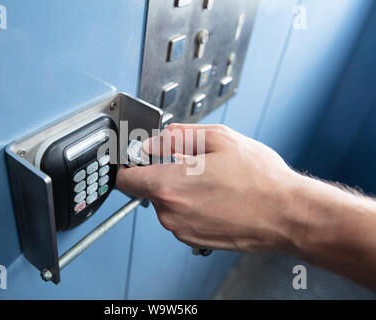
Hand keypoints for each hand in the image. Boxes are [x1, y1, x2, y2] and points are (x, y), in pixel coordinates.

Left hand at [116, 123, 300, 252]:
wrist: (286, 215)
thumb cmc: (259, 180)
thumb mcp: (219, 139)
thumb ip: (177, 137)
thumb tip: (154, 141)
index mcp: (169, 186)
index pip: (126, 178)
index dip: (129, 163)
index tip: (137, 157)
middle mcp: (170, 213)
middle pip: (149, 188)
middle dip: (165, 173)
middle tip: (194, 163)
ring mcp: (182, 230)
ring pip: (167, 202)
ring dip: (182, 189)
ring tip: (213, 181)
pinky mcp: (194, 240)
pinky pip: (181, 217)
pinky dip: (192, 205)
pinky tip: (217, 196)